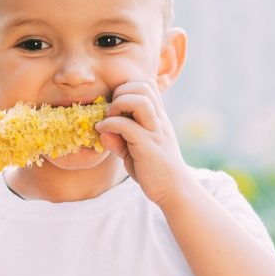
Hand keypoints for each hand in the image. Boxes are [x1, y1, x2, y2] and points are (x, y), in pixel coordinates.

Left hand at [94, 80, 189, 208]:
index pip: (147, 85)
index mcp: (157, 117)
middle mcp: (159, 120)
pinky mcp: (148, 147)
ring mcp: (155, 132)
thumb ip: (119, 139)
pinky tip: (102, 133)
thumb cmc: (153, 170)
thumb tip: (101, 130)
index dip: (128, 88)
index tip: (116, 105)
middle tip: (111, 110)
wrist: (173, 190)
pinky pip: (128, 126)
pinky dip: (111, 125)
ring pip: (140, 101)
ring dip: (119, 104)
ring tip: (109, 117)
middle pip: (144, 86)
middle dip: (121, 91)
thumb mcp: (134, 151)